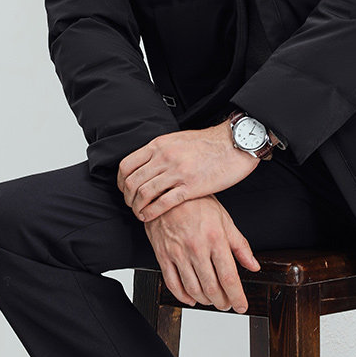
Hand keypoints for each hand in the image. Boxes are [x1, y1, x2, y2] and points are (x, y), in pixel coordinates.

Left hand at [118, 120, 258, 221]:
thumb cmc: (209, 143)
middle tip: (132, 205)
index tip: (125, 190)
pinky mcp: (190, 186)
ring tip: (140, 213)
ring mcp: (177, 172)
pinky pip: (162, 203)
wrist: (234, 144)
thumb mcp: (178, 139)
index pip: (127, 165)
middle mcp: (164, 157)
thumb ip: (161, 150)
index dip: (121, 182)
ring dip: (137, 207)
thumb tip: (147, 162)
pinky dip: (151, 213)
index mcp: (160, 144)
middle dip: (128, 198)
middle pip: (132, 182)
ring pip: (144, 194)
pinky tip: (149, 216)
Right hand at [143, 194, 260, 312]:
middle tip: (227, 304)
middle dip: (223, 301)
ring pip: (193, 289)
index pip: (229, 277)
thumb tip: (253, 265)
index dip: (237, 296)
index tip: (241, 306)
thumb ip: (240, 245)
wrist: (167, 191)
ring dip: (205, 300)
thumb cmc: (198, 202)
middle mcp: (197, 248)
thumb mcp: (224, 219)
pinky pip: (172, 284)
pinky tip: (191, 298)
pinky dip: (183, 296)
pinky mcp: (163, 255)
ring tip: (212, 300)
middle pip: (212, 287)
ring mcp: (178, 253)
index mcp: (215, 238)